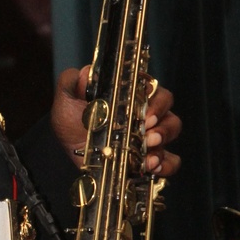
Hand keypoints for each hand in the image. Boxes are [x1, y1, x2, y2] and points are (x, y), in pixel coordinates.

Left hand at [51, 66, 181, 175]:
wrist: (71, 154)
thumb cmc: (72, 123)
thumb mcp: (66, 101)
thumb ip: (71, 82)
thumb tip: (85, 72)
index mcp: (131, 95)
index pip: (153, 89)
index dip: (154, 101)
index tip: (145, 115)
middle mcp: (146, 112)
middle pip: (168, 110)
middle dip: (162, 124)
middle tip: (147, 135)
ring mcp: (151, 136)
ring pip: (172, 131)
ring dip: (163, 142)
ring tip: (148, 156)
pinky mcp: (151, 158)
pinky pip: (172, 160)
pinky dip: (166, 164)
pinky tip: (152, 167)